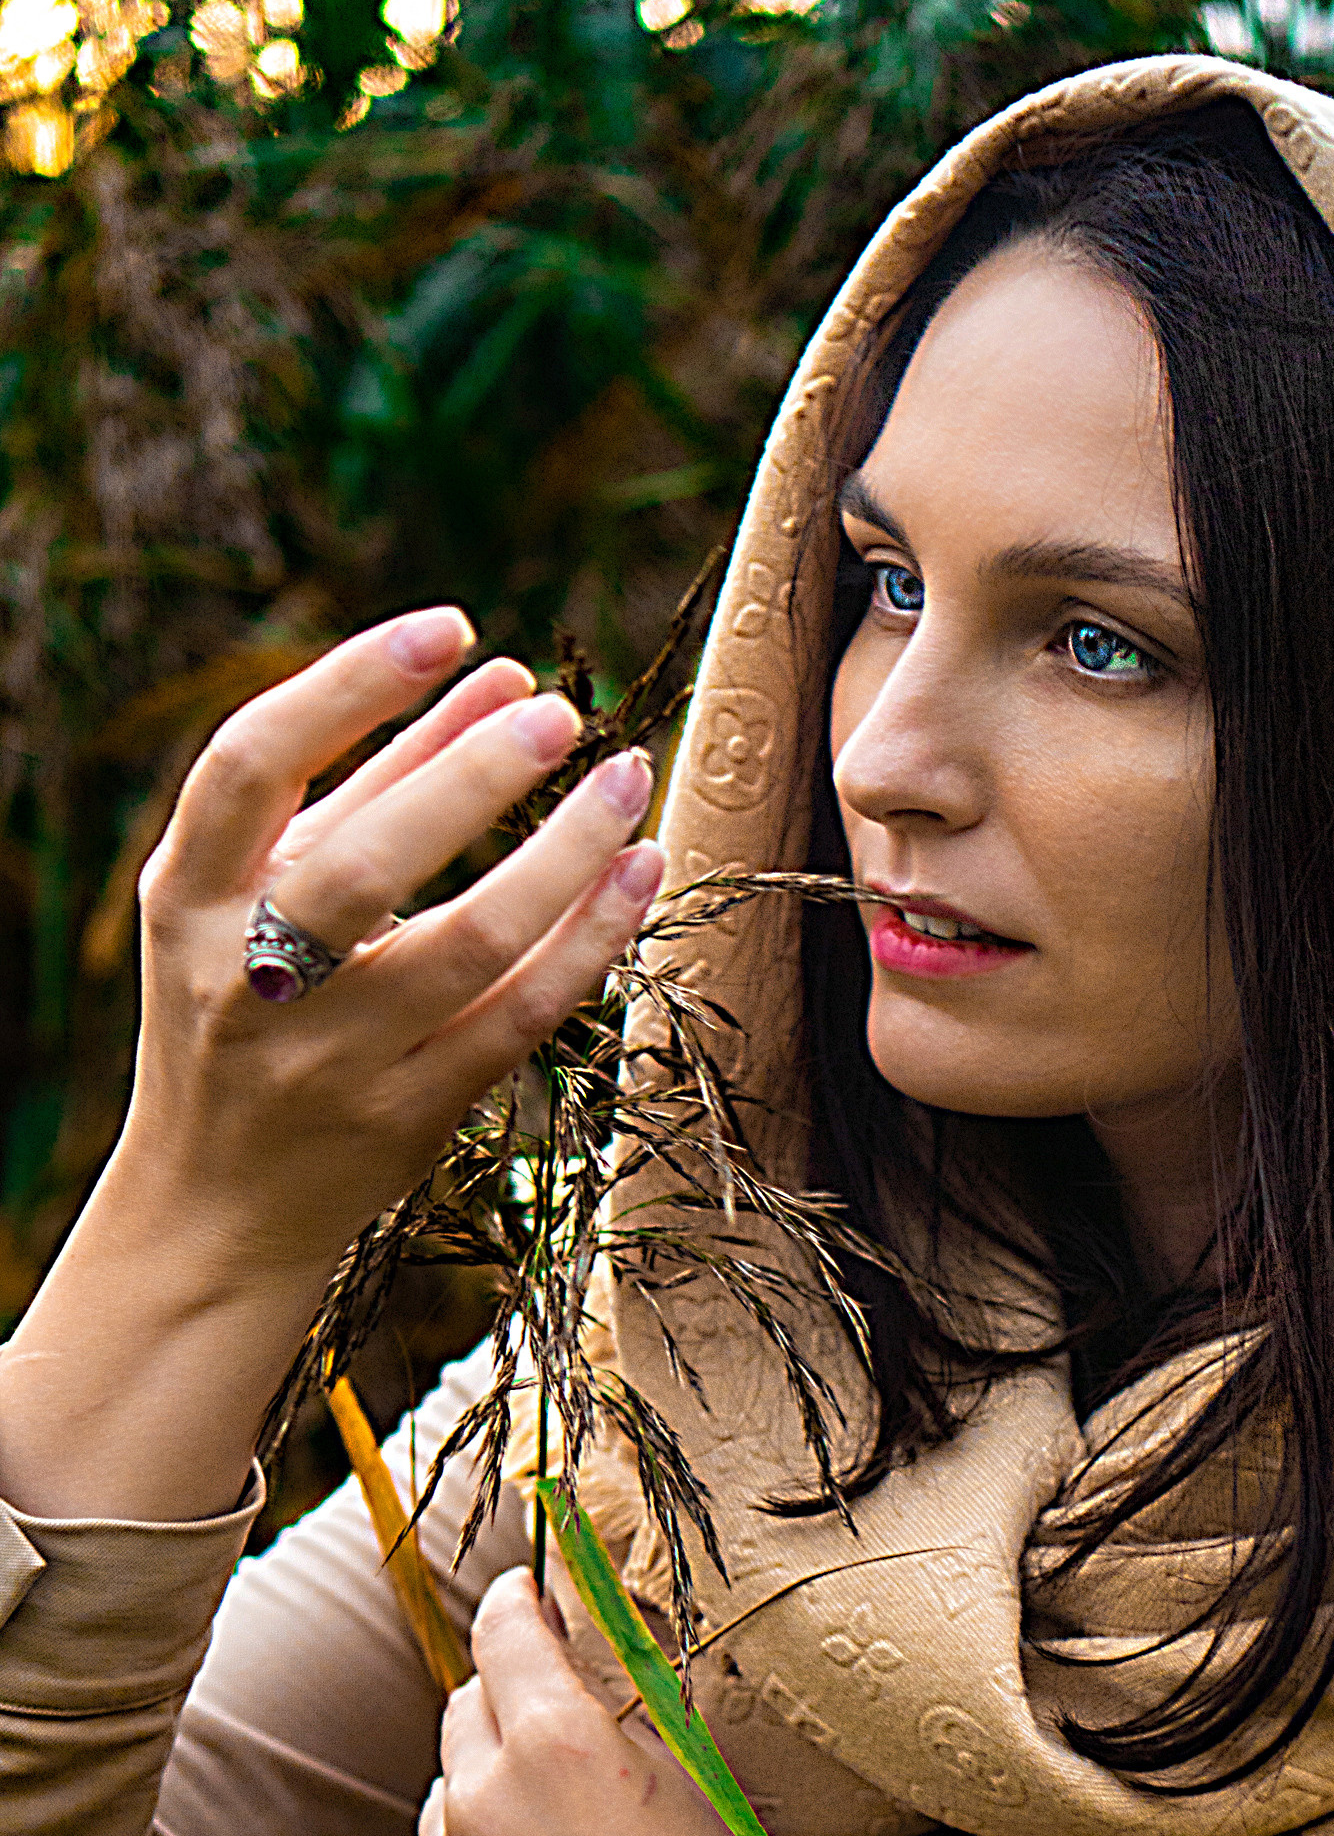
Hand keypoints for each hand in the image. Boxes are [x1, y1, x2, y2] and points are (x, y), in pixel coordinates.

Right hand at [0, 609, 666, 1521]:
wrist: (217, 1206)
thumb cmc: (245, 1009)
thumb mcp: (268, 889)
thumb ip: (370, 777)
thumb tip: (488, 671)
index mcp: (191, 898)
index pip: (253, 765)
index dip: (351, 685)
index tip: (450, 629)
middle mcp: (251, 979)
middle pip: (370, 863)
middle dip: (475, 778)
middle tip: (560, 712)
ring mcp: (332, 1058)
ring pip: (468, 946)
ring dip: (563, 856)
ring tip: (627, 779)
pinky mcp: (408, 1116)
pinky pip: (519, 1018)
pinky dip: (587, 941)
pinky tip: (638, 873)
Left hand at [413, 1567, 1049, 1835]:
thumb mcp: (695, 1782)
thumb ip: (624, 1704)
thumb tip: (579, 1637)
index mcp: (556, 1743)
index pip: (501, 1628)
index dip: (516, 1602)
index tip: (524, 1598)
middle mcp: (482, 1804)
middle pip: (463, 1710)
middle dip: (503, 1705)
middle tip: (558, 1730)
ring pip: (447, 1803)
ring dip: (488, 1802)